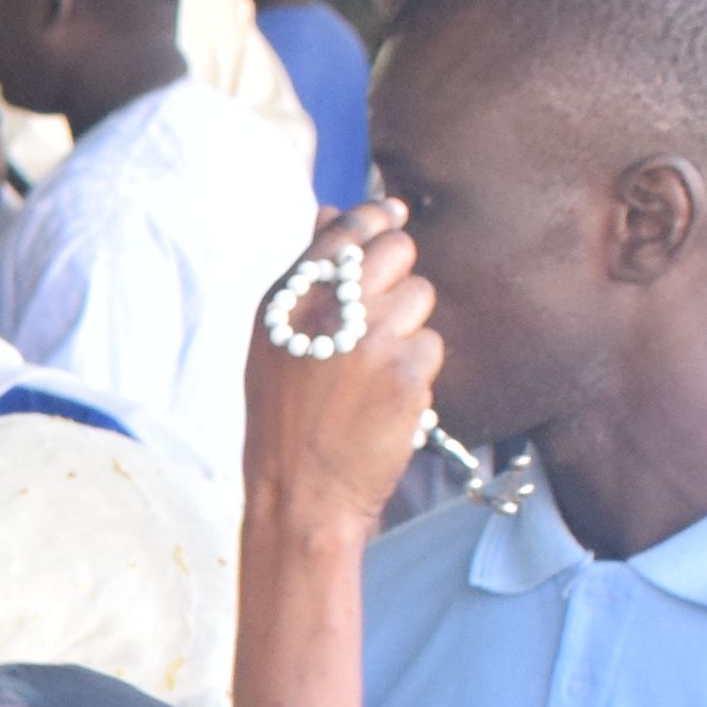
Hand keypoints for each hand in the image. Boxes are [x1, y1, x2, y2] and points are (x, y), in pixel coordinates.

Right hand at [237, 201, 448, 547]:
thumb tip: (332, 210)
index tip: (394, 211)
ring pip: (421, 300)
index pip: (346, 229)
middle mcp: (328, 310)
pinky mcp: (406, 373)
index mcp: (289, 299)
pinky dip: (416, 374)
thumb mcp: (276, 342)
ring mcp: (370, 340)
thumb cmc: (285, 421)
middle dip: (400, 274)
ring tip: (376, 372)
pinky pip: (431, 348)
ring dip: (409, 330)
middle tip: (383, 314)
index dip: (377, 215)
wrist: (300, 495)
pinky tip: (386, 402)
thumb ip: (308, 276)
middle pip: (397, 249)